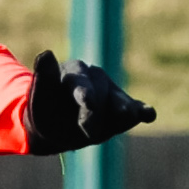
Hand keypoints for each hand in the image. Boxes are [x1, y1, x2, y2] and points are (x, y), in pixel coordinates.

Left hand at [24, 51, 155, 154]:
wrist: (55, 128)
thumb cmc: (45, 112)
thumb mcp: (39, 100)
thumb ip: (43, 80)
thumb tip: (45, 54)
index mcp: (72, 72)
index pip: (79, 81)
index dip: (84, 91)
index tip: (87, 101)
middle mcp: (95, 77)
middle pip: (100, 94)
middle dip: (96, 114)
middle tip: (89, 134)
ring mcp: (111, 91)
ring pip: (119, 102)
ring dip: (123, 110)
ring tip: (128, 115)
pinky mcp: (124, 106)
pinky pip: (135, 109)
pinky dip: (142, 112)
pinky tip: (149, 115)